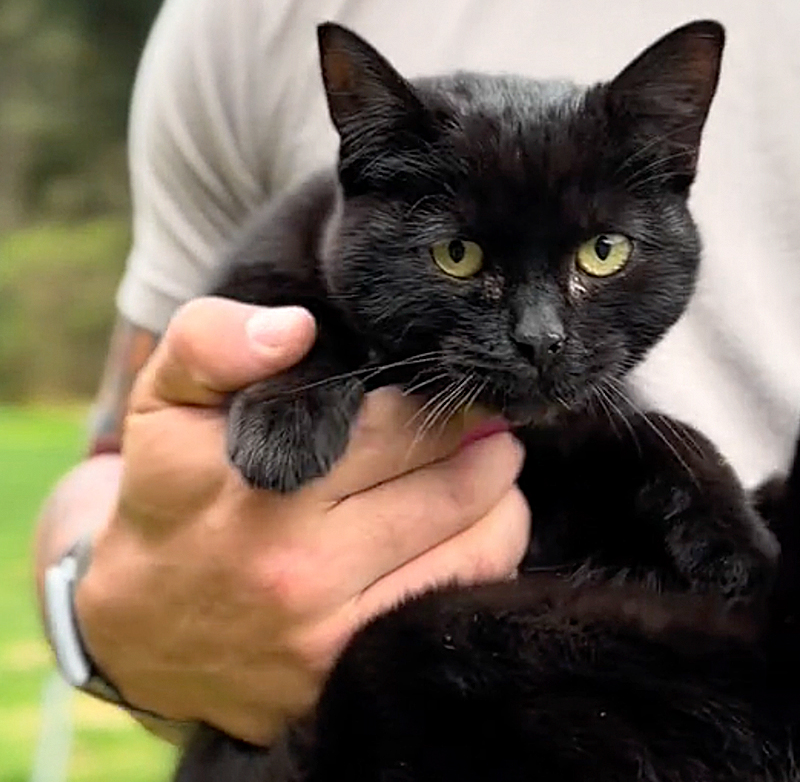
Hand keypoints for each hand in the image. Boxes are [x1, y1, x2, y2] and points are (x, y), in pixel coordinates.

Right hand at [75, 297, 528, 744]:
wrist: (138, 625)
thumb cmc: (169, 494)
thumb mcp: (164, 402)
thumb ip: (211, 342)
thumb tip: (295, 328)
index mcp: (261, 486)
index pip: (397, 425)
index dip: (440, 399)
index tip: (454, 387)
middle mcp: (299, 567)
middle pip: (452, 485)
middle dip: (488, 445)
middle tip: (491, 427)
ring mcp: (329, 634)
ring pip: (476, 548)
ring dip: (502, 500)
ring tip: (493, 472)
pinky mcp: (345, 677)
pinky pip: (458, 606)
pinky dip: (488, 556)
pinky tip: (475, 529)